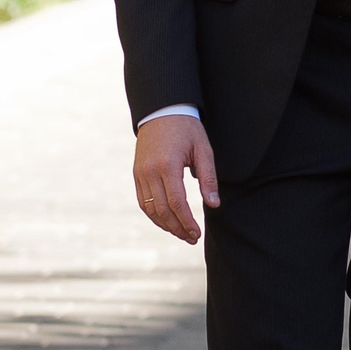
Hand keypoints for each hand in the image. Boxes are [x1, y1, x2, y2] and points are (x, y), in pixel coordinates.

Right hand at [133, 113, 217, 243]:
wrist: (162, 111)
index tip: (197, 233)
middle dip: (177, 228)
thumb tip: (213, 204)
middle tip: (192, 238)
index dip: (187, 221)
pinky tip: (166, 222)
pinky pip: (142, 201)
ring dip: (165, 225)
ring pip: (149, 209)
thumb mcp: (203, 149)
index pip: (176, 203)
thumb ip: (208, 178)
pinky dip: (153, 215)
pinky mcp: (136, 174)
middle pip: (162, 210)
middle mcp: (150, 172)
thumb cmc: (187, 129)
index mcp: (167, 165)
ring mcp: (140, 174)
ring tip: (181, 234)